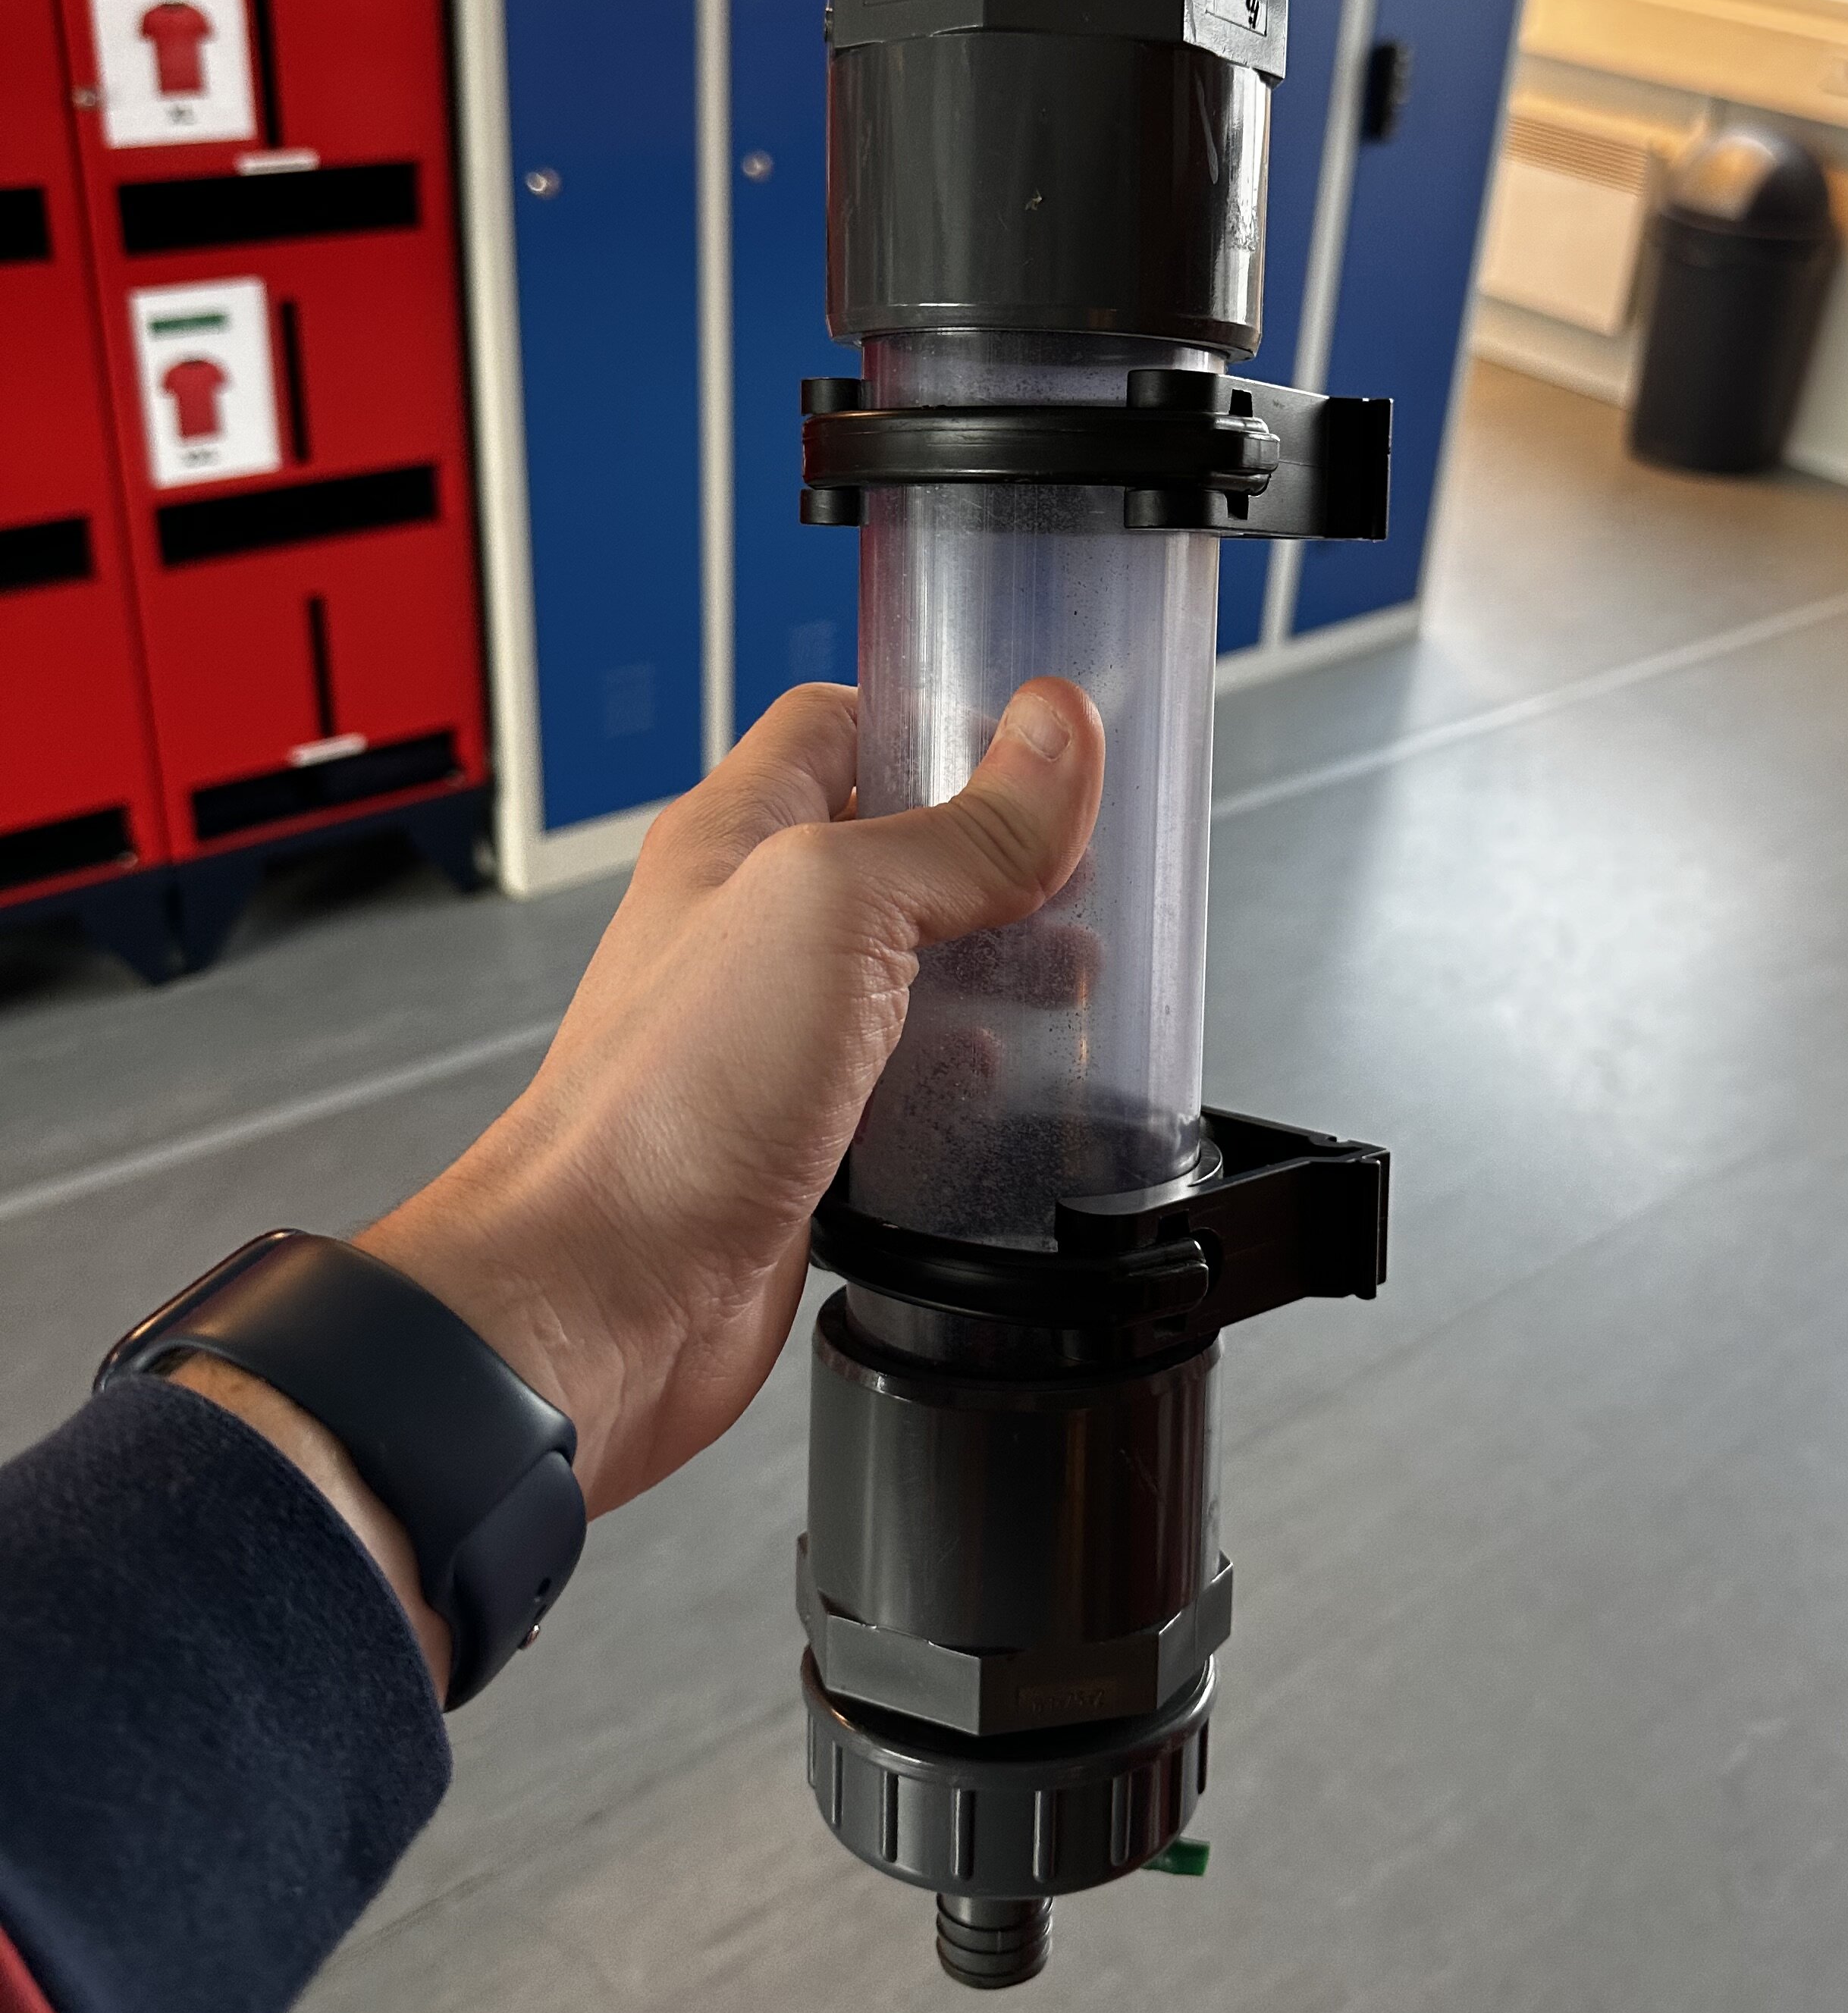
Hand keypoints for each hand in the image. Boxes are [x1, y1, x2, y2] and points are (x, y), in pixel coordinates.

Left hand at [363, 675, 1104, 1513]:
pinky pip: (900, 1087)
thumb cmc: (664, 1102)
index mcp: (739, 840)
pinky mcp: (801, 1142)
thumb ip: (957, 828)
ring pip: (905, 972)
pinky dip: (966, 1085)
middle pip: (892, 850)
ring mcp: (773, 1039)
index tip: (1042, 739)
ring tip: (1078, 978)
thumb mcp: (835, 909)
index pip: (842, 723)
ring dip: (996, 970)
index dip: (939, 715)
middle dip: (997, 857)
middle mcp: (751, 932)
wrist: (598, 1297)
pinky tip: (1009, 1094)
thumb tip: (1055, 733)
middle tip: (1084, 869)